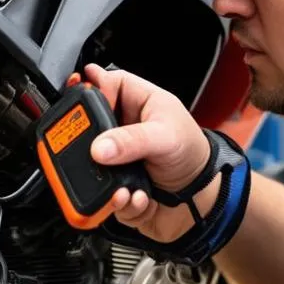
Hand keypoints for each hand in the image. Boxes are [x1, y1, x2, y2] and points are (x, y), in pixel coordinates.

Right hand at [84, 64, 217, 243]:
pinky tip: (136, 197)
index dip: (89, 89)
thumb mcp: (165, 137)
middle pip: (88, 125)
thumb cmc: (193, 153)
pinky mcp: (115, 183)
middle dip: (89, 144)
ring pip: (91, 162)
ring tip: (122, 188)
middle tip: (96, 155)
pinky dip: (119, 200)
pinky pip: (103, 193)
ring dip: (104, 179)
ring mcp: (116, 156)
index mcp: (136, 101)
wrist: (202, 196)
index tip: (81, 107)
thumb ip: (132, 139)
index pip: (103, 83)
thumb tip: (100, 147)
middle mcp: (122, 127)